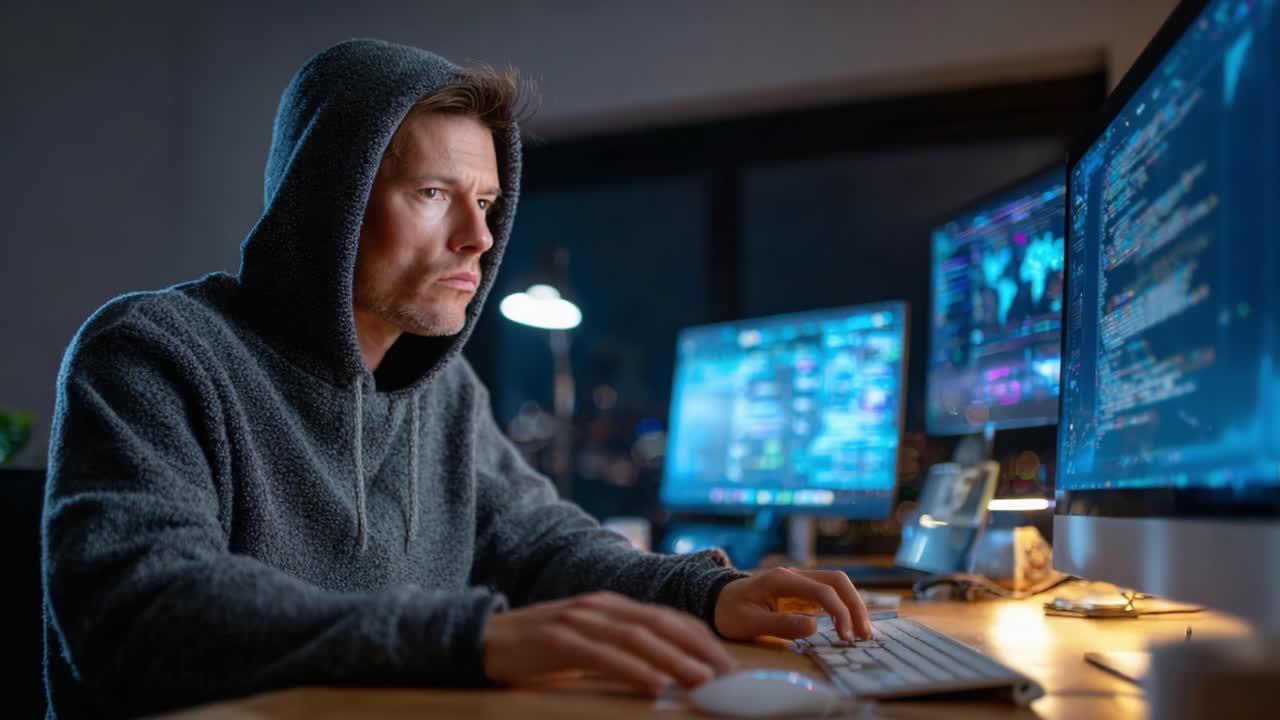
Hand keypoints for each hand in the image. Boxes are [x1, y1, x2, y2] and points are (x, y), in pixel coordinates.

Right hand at [482, 591, 737, 695]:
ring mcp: (578, 620)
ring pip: (637, 638)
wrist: (480, 638)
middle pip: (660, 625)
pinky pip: (601, 656)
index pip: (667, 618)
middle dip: (698, 650)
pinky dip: (630, 670)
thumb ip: (620, 649)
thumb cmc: (537, 649)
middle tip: (727, 676)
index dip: (701, 639)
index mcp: (611, 606)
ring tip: (701, 681)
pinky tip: (652, 686)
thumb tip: (663, 673)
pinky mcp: (555, 640)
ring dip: (673, 660)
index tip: (729, 664)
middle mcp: (600, 607)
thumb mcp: (586, 643)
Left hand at [713, 567, 871, 641]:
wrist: (717, 600)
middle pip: (837, 580)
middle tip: (864, 635)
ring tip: (862, 633)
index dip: (839, 613)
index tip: (846, 637)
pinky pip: (829, 593)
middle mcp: (794, 575)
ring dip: (853, 605)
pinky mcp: (801, 591)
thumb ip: (780, 625)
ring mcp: (799, 581)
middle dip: (855, 605)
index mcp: (781, 579)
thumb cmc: (730, 612)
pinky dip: (844, 607)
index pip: (822, 590)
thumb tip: (814, 627)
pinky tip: (850, 625)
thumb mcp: (749, 623)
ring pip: (836, 584)